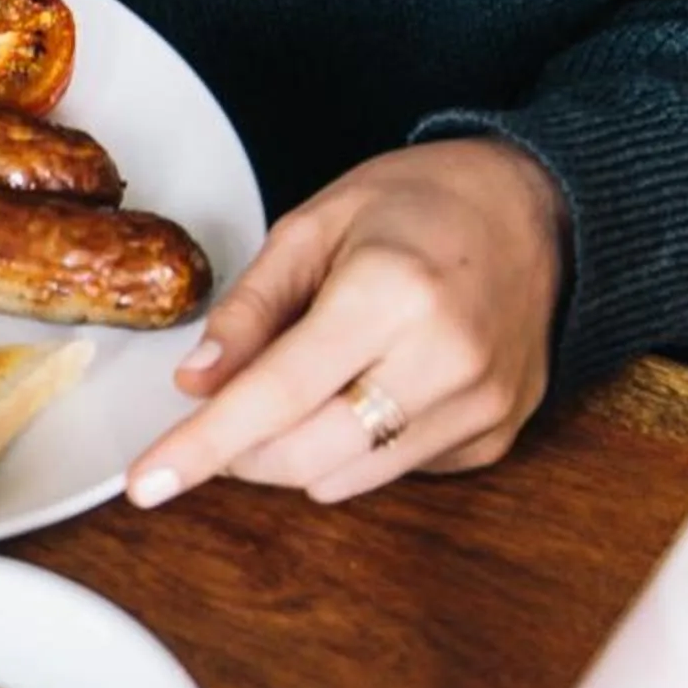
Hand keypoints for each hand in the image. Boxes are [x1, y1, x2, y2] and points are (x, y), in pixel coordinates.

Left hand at [126, 139, 567, 507]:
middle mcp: (445, 359)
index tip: (147, 482)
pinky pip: (393, 471)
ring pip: (345, 478)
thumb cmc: (417, 205)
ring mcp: (482, 405)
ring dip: (294, 452)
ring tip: (306, 381)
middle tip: (224, 407)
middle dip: (241, 451)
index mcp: (390, 295)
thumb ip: (248, 310)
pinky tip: (368, 385)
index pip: (275, 395)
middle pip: (306, 457)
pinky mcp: (498, 434)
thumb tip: (195, 386)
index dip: (202, 445)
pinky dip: (354, 447)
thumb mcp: (311, 227)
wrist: (540, 211)